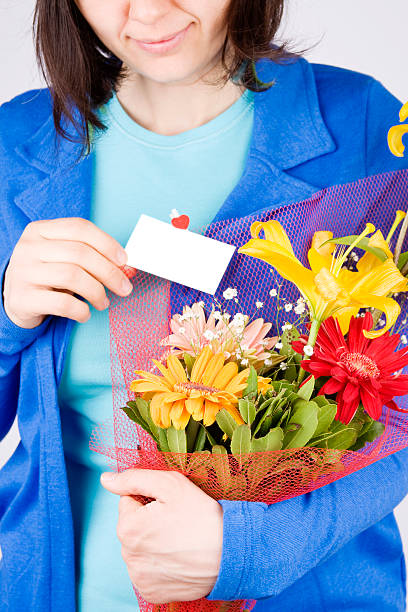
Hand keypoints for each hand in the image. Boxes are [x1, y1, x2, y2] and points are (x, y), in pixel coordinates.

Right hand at [3, 217, 131, 328]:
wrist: (16, 300)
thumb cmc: (48, 277)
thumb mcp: (64, 259)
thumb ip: (92, 257)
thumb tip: (127, 268)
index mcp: (40, 230)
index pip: (80, 228)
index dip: (107, 243)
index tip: (124, 261)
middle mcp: (29, 247)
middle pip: (80, 253)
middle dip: (109, 272)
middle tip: (124, 288)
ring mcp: (23, 272)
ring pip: (72, 276)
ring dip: (97, 292)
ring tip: (103, 302)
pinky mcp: (22, 298)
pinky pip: (62, 304)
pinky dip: (81, 310)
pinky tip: (85, 313)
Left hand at [100, 469, 222, 604]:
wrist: (230, 552)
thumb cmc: (201, 516)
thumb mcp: (169, 484)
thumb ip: (133, 478)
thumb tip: (106, 480)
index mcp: (127, 527)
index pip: (128, 500)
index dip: (150, 498)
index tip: (169, 504)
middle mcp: (128, 555)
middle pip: (133, 525)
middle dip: (149, 520)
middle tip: (177, 520)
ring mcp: (139, 577)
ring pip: (140, 547)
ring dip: (153, 541)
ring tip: (180, 539)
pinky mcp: (151, 592)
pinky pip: (148, 570)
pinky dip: (160, 563)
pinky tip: (178, 557)